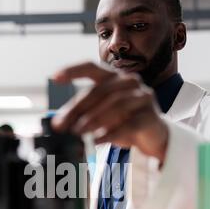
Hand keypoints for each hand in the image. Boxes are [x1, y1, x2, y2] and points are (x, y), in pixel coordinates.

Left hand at [51, 61, 168, 163]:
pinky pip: (128, 124)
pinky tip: (96, 141)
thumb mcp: (102, 117)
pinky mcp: (151, 117)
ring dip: (93, 119)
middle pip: (100, 91)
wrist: (155, 138)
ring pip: (115, 105)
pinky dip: (110, 133)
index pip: (91, 67)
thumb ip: (82, 115)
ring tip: (78, 132)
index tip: (54, 77)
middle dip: (77, 108)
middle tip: (62, 124)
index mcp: (115, 78)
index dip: (73, 70)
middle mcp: (129, 83)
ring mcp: (143, 98)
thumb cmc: (126, 123)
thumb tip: (57, 123)